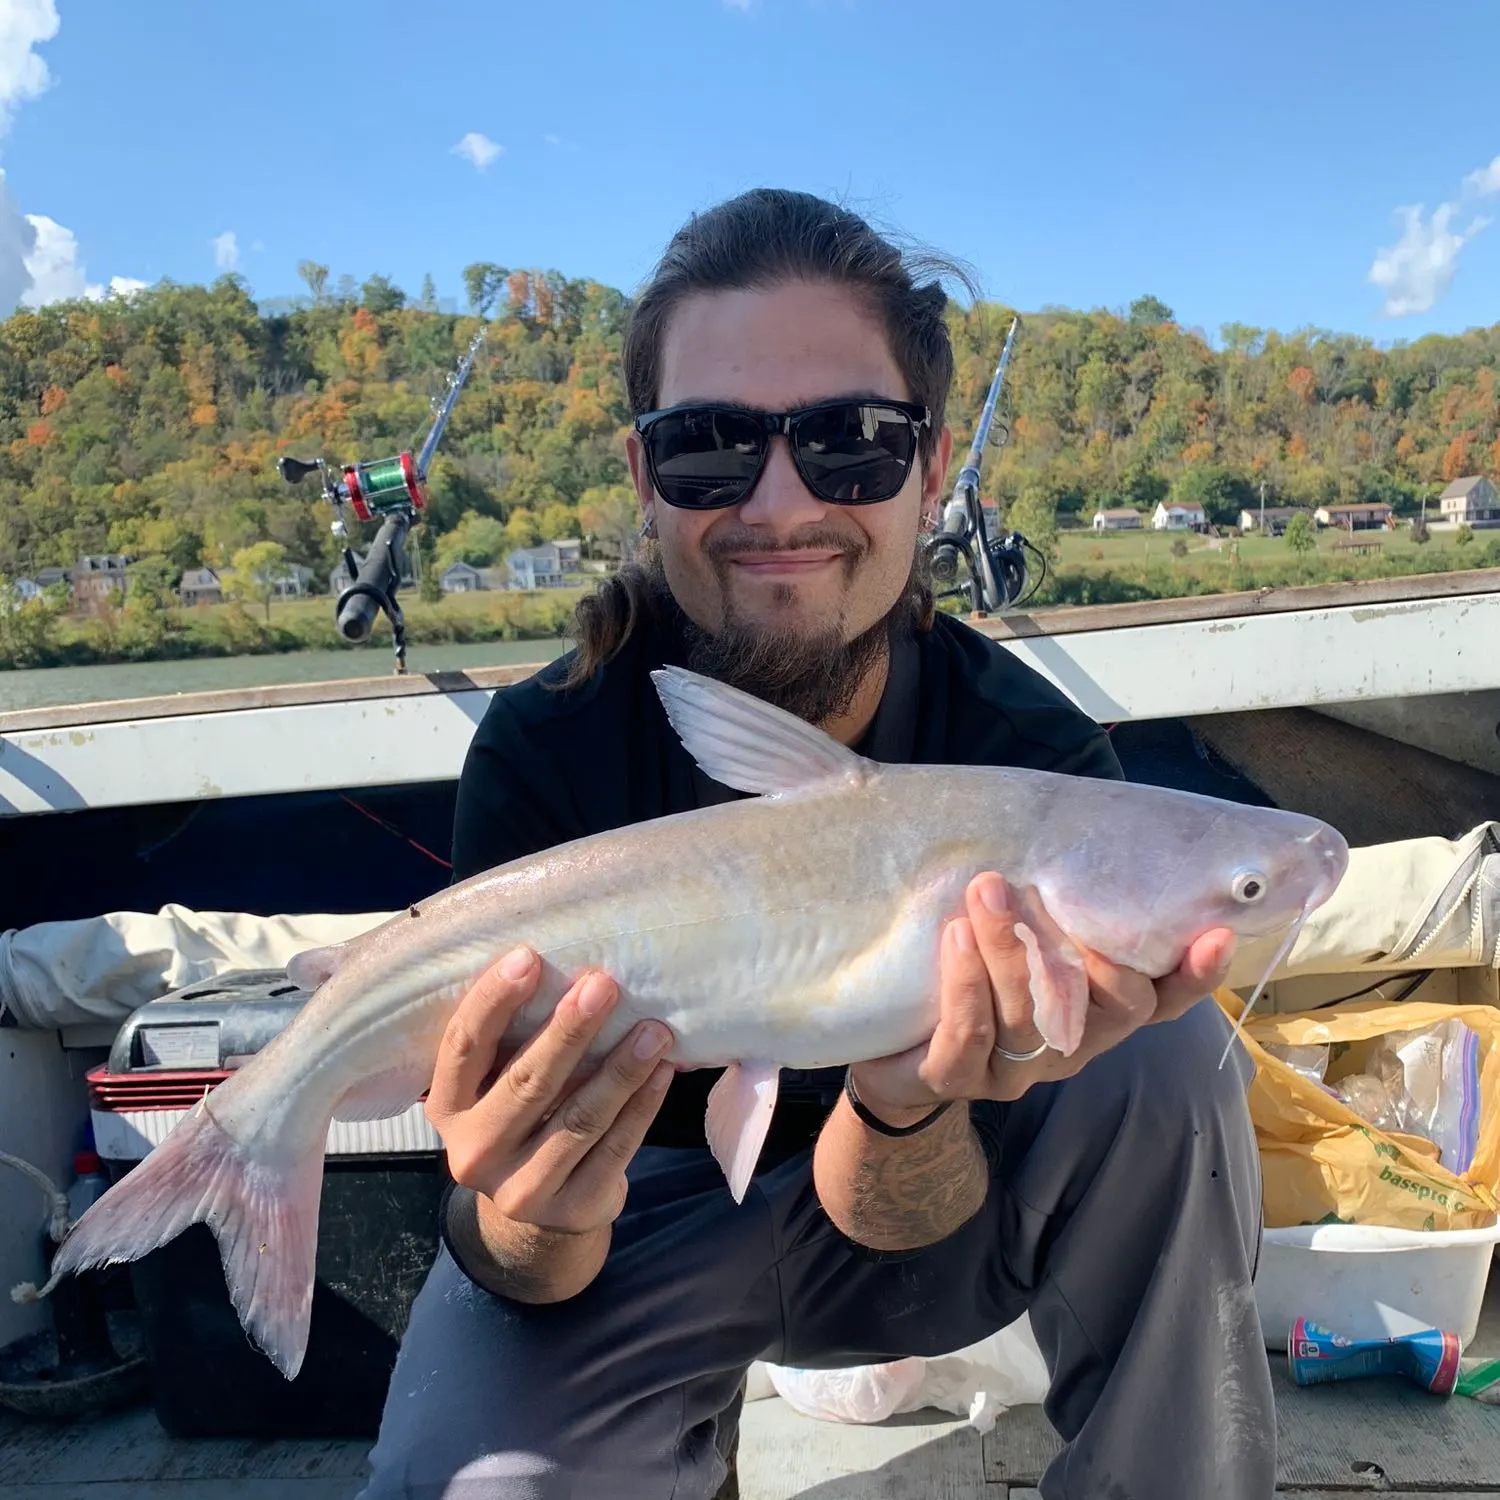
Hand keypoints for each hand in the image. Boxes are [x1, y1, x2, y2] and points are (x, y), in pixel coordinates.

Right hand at [425, 947, 674, 1234]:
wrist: (537, 1214)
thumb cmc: (521, 1117)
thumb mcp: (496, 1084)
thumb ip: (515, 1040)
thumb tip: (571, 969)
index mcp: (448, 1108)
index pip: (463, 1046)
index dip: (494, 1001)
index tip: (528, 957)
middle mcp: (474, 1152)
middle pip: (527, 1083)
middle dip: (568, 1031)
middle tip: (603, 985)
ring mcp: (522, 1189)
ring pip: (579, 1118)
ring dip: (621, 1069)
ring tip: (654, 1030)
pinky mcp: (573, 1208)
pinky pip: (615, 1148)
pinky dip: (643, 1106)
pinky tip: (663, 1071)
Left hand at [850, 874, 1234, 1116]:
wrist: (894, 1048)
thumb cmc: (971, 973)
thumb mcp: (1020, 935)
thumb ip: (1053, 902)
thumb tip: (1069, 826)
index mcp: (1096, 1013)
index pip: (1163, 1001)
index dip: (1194, 976)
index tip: (1216, 933)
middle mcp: (1069, 1045)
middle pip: (1106, 1009)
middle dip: (1081, 947)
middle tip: (1036, 886)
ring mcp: (1015, 1069)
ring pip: (1030, 1016)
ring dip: (1008, 948)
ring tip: (986, 890)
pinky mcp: (957, 1078)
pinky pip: (969, 1036)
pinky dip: (966, 984)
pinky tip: (956, 936)